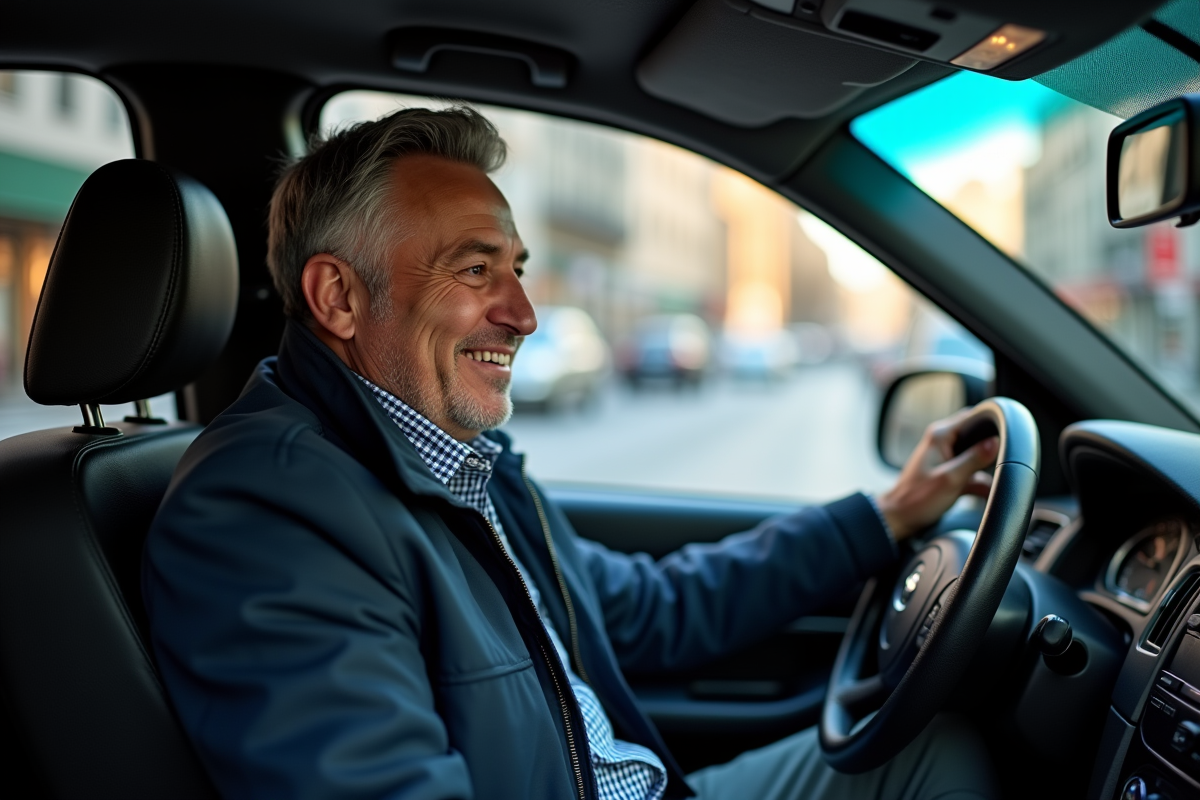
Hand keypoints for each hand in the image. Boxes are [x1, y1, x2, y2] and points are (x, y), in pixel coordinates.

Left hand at [876, 408, 998, 540]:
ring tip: (986, 485)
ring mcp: (947, 457)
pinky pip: (973, 473)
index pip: (973, 416)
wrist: (900, 518)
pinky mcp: (951, 472)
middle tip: (1002, 464)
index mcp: (940, 436)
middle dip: (992, 450)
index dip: (992, 424)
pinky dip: (980, 483)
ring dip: (985, 471)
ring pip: (978, 457)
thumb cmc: (917, 499)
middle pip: (979, 436)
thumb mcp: (951, 479)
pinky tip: (985, 493)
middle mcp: (944, 442)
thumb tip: (995, 442)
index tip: (1008, 437)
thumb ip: (974, 459)